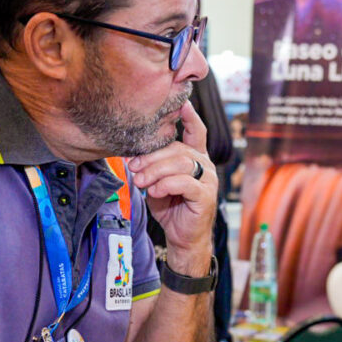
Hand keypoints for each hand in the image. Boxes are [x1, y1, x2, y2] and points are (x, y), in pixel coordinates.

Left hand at [128, 101, 215, 274]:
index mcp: (195, 158)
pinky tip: (154, 191)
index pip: (197, 131)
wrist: (182, 238)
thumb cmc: (171, 208)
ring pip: (180, 163)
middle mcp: (205, 165)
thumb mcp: (157, 182)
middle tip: (133, 168)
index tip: (182, 102)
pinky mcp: (205, 196)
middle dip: (152, 156)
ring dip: (155, 171)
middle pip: (178, 148)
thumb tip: (134, 157)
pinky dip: (165, 185)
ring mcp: (208, 180)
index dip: (190, 116)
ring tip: (140, 182)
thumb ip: (153, 167)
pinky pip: (184, 182)